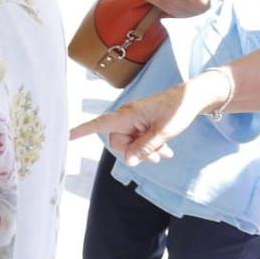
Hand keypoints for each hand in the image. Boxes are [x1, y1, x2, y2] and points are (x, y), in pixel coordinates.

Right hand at [70, 70, 229, 164]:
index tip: (67, 136)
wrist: (193, 98)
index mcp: (128, 115)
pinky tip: (165, 151)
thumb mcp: (164, 132)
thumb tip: (129, 160)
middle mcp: (127, 116)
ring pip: (130, 142)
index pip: (99, 124)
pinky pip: (138, 138)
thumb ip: (145, 146)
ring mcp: (134, 120)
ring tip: (165, 154)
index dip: (82, 131)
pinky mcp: (142, 122)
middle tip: (157, 158)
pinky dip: (149, 146)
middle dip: (134, 152)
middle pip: (118, 141)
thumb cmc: (178, 109)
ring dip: (145, 151)